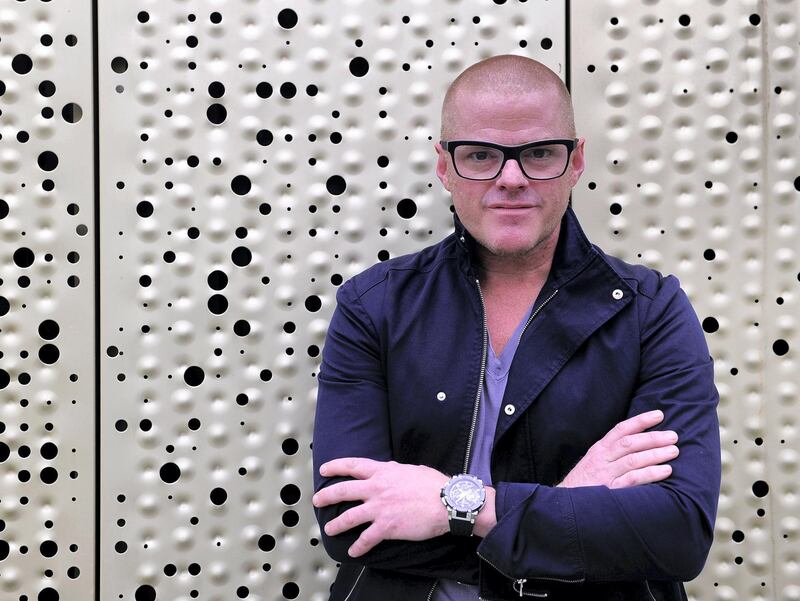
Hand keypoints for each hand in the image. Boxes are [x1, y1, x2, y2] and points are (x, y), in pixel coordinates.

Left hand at [312, 458, 450, 556]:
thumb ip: (395, 471)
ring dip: (336, 524)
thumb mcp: (411, 470)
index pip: (353, 466)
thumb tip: (391, 471)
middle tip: (317, 500)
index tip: (325, 469)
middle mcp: (377, 489)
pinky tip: (353, 552)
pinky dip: (358, 547)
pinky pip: (366, 539)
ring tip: (328, 529)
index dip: (336, 466)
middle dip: (326, 495)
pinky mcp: (386, 527)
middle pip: (343, 490)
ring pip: (349, 517)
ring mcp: (380, 508)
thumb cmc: (434, 485)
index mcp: (383, 472)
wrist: (447, 503)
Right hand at [558, 410, 678, 488]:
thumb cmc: (583, 485)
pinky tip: (665, 471)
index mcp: (598, 450)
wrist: (563, 506)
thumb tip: (640, 445)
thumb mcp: (593, 463)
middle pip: (630, 443)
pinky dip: (650, 473)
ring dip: (655, 454)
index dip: (640, 421)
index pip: (621, 429)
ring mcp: (605, 474)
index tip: (659, 415)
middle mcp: (601, 459)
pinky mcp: (609, 491)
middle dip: (653, 437)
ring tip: (674, 451)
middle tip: (674, 436)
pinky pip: (632, 479)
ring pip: (633, 459)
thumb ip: (612, 454)